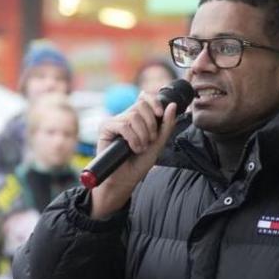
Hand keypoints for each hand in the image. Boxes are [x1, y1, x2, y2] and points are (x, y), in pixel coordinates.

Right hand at [90, 94, 180, 217]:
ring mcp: (115, 121)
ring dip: (142, 135)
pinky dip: (132, 138)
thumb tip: (172, 105)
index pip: (145, 98)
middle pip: (141, 105)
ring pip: (133, 116)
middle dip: (150, 124)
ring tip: (140, 148)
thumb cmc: (139, 163)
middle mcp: (126, 117)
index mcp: (138, 118)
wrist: (125, 179)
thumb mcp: (158, 143)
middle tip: (150, 140)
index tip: (160, 114)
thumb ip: (166, 125)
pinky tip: (132, 148)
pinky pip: (123, 125)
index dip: (154, 101)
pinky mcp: (106, 128)